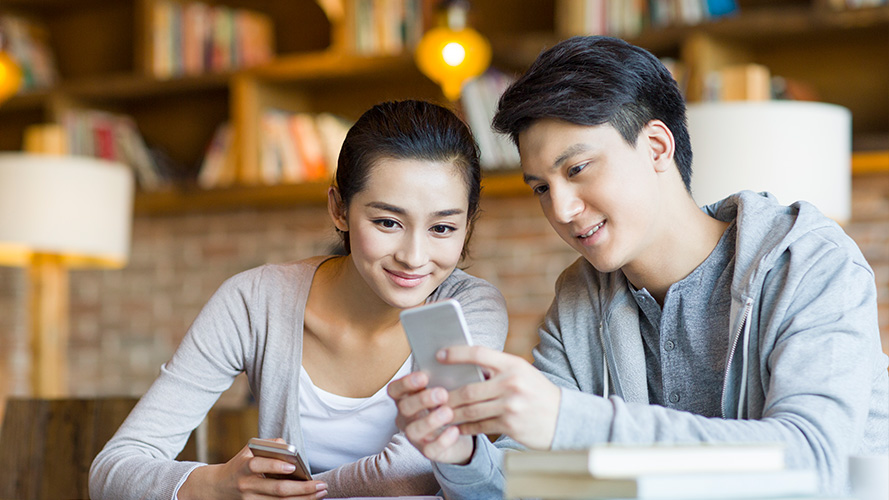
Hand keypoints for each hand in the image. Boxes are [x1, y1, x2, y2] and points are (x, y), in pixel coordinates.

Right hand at [178, 440, 327, 499]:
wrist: (218, 487)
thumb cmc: (240, 465)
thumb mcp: (248, 451)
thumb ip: (268, 445)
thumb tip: (288, 446)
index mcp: (244, 467)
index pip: (258, 465)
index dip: (275, 466)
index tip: (293, 466)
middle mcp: (247, 485)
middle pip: (277, 490)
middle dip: (302, 488)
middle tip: (321, 484)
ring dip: (303, 499)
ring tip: (321, 492)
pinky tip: (309, 499)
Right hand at [388, 372, 474, 463]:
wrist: (456, 432)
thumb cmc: (445, 404)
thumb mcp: (441, 390)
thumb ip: (440, 379)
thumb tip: (451, 367)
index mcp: (405, 398)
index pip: (394, 389)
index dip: (406, 382)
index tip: (424, 376)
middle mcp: (405, 417)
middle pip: (404, 408)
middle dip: (423, 400)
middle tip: (443, 393)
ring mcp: (414, 436)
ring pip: (413, 431)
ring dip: (431, 420)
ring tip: (449, 412)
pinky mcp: (427, 451)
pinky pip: (430, 449)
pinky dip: (443, 440)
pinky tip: (455, 430)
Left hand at [442, 346, 560, 449]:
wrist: (564, 418)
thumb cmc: (537, 392)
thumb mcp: (522, 373)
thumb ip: (497, 370)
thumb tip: (463, 369)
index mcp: (513, 365)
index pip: (479, 354)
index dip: (457, 353)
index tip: (439, 355)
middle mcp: (511, 383)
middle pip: (468, 389)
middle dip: (446, 395)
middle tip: (431, 396)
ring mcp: (510, 405)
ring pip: (470, 410)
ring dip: (451, 413)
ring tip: (438, 412)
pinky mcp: (510, 425)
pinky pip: (479, 426)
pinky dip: (464, 427)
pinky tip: (455, 426)